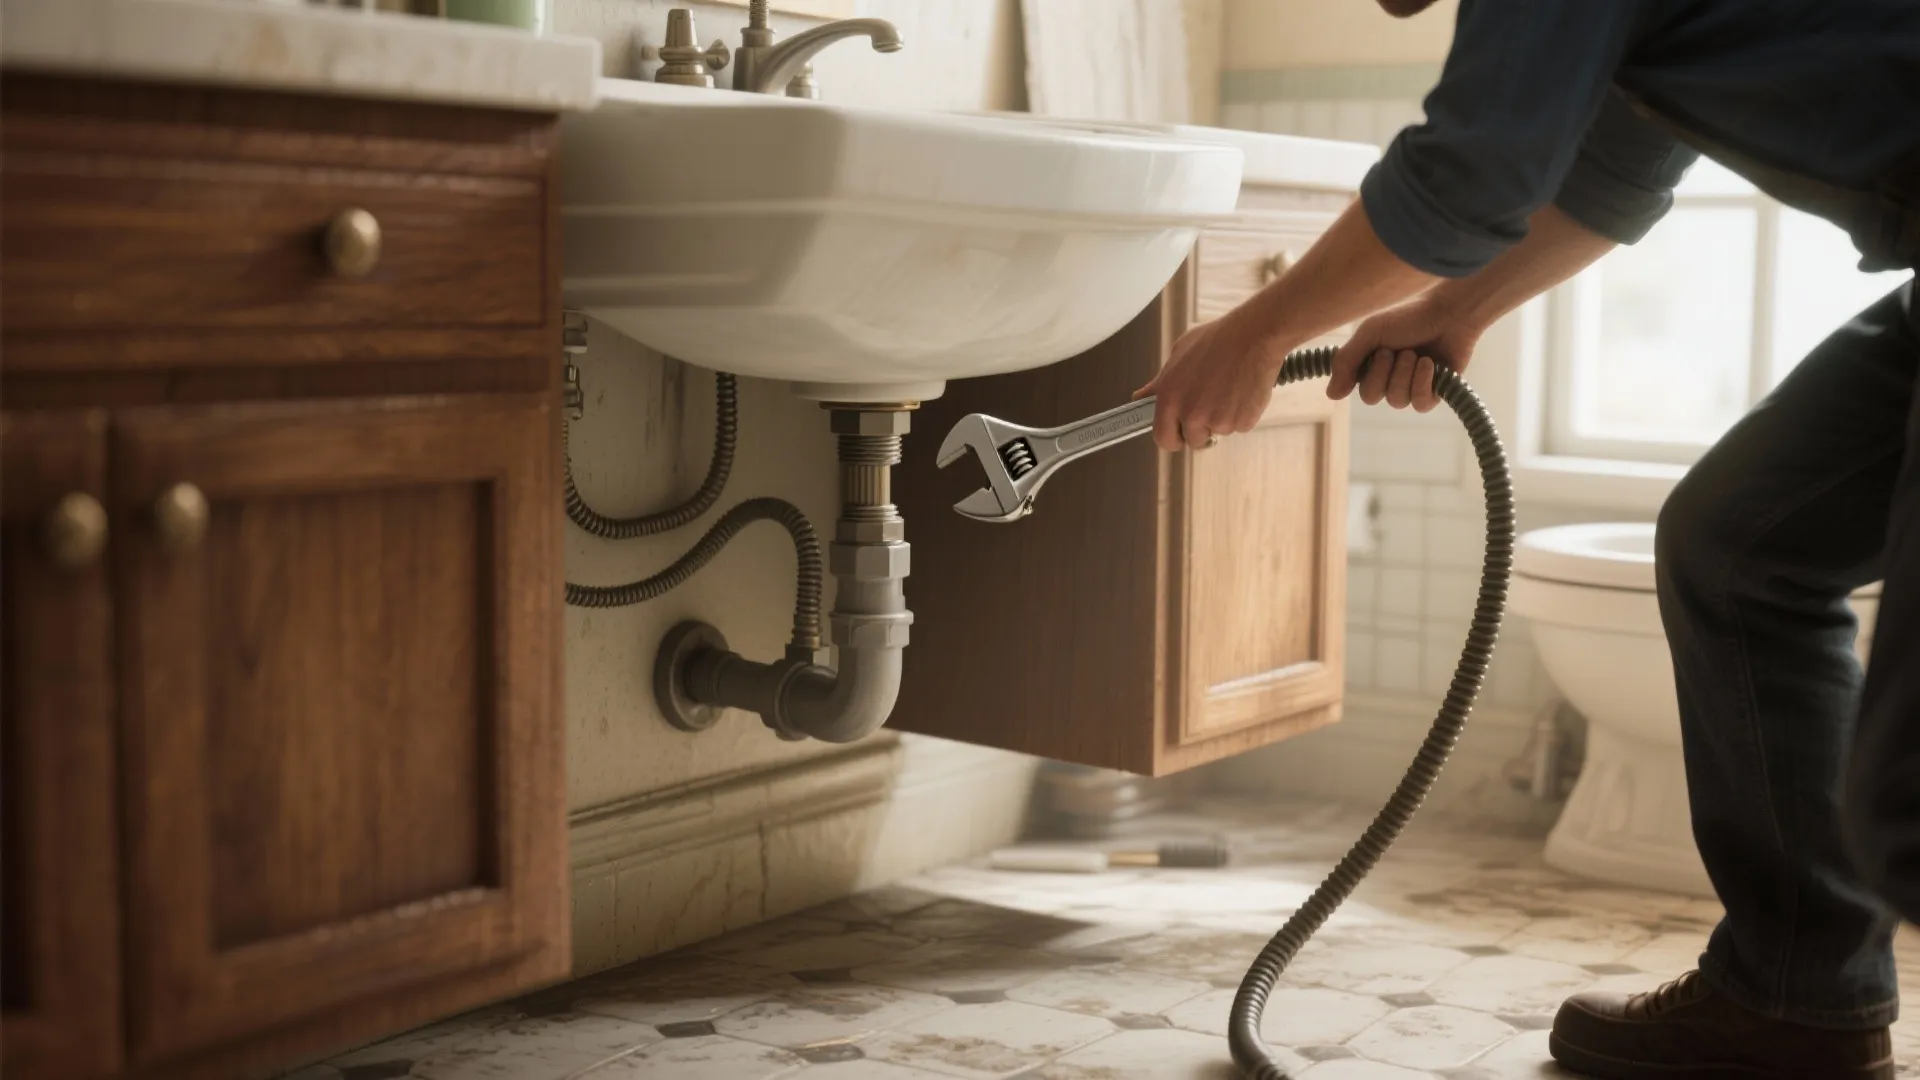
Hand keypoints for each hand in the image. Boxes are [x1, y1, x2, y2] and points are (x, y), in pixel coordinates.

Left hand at [1133, 315, 1282, 451]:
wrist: (1254, 335)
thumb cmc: (1216, 339)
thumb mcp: (1178, 355)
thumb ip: (1160, 383)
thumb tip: (1141, 397)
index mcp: (1169, 399)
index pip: (1163, 438)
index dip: (1172, 438)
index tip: (1179, 433)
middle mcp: (1191, 414)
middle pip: (1193, 441)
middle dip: (1201, 430)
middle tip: (1211, 407)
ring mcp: (1218, 421)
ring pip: (1218, 431)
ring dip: (1223, 418)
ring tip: (1229, 388)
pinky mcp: (1242, 422)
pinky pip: (1240, 426)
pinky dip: (1242, 414)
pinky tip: (1243, 390)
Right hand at [1329, 296, 1483, 411]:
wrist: (1449, 313)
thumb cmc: (1409, 318)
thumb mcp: (1369, 334)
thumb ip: (1345, 362)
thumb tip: (1331, 396)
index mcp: (1371, 366)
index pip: (1359, 389)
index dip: (1371, 373)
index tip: (1381, 348)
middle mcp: (1389, 379)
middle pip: (1374, 398)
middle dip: (1388, 372)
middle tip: (1401, 350)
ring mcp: (1412, 387)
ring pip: (1398, 401)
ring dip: (1407, 374)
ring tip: (1419, 355)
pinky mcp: (1435, 392)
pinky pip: (1421, 405)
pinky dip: (1423, 384)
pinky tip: (1430, 365)